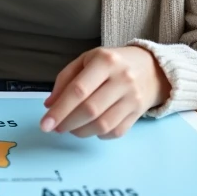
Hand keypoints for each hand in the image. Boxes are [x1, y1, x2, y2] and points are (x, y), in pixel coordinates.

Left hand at [40, 46, 170, 138]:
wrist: (151, 68)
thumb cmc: (111, 63)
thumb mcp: (86, 60)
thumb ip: (65, 80)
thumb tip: (49, 105)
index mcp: (105, 61)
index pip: (78, 90)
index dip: (60, 110)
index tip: (45, 124)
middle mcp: (122, 79)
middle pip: (90, 110)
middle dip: (67, 123)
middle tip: (55, 128)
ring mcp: (133, 98)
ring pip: (103, 125)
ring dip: (80, 131)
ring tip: (70, 128)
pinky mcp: (139, 113)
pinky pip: (115, 132)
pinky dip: (98, 135)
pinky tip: (89, 128)